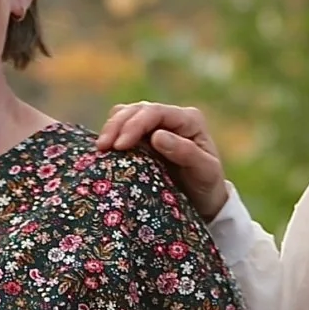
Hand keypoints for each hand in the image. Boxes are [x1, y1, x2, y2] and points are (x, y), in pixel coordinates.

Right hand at [94, 101, 228, 221]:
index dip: (135, 125)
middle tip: (103, 147)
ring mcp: (156, 125)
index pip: (156, 112)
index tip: (120, 145)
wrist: (204, 199)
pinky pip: (122, 128)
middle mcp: (171, 117)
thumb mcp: (205, 172)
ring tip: (100, 148)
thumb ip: (186, 153)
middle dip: (117, 125)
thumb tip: (157, 136)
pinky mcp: (143, 137)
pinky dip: (112, 135)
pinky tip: (104, 150)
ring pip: (126, 114)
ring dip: (111, 128)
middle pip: (137, 110)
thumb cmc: (207, 185)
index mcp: (189, 119)